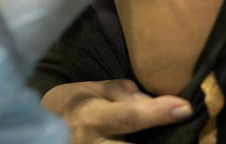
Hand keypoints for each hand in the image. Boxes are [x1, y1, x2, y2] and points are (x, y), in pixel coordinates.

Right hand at [42, 80, 192, 143]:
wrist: (38, 127)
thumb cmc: (69, 104)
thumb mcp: (90, 88)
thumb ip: (121, 92)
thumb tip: (151, 100)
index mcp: (91, 116)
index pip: (130, 115)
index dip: (159, 112)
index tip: (185, 107)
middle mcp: (93, 143)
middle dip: (161, 142)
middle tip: (187, 135)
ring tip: (173, 137)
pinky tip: (151, 140)